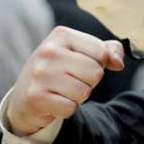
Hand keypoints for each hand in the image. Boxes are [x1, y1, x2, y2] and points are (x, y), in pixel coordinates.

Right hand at [7, 27, 124, 135]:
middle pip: (95, 73)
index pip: (101, 52)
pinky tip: (54, 102)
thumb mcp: (80, 53)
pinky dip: (67, 109)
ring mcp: (40, 74)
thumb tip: (119, 63)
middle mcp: (48, 51)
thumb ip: (106, 51)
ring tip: (62, 91)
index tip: (82, 66)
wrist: (24, 96)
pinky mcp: (35, 96)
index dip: (99, 64)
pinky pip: (71, 108)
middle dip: (89, 82)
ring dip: (78, 97)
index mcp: (62, 34)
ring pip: (84, 92)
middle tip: (71, 81)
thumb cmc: (59, 71)